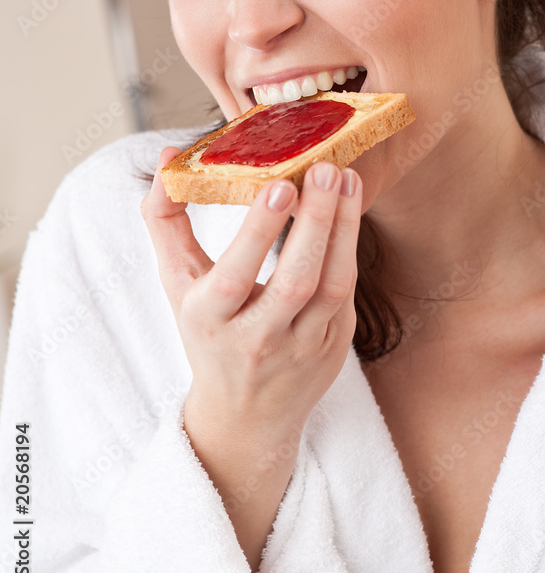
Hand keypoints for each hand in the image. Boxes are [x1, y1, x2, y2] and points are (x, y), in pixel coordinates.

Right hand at [140, 149, 362, 435]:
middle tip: (327, 169)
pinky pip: (346, 293)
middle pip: (293, 281)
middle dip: (314, 223)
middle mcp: (255, 339)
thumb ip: (166, 219)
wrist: (244, 416)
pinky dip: (349, 247)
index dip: (258, 232)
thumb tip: (167, 157)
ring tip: (347, 178)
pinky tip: (350, 207)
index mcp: (209, 320)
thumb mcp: (178, 282)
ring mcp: (300, 347)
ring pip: (331, 287)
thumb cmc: (207, 330)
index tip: (279, 185)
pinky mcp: (333, 346)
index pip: (235, 276)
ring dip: (344, 229)